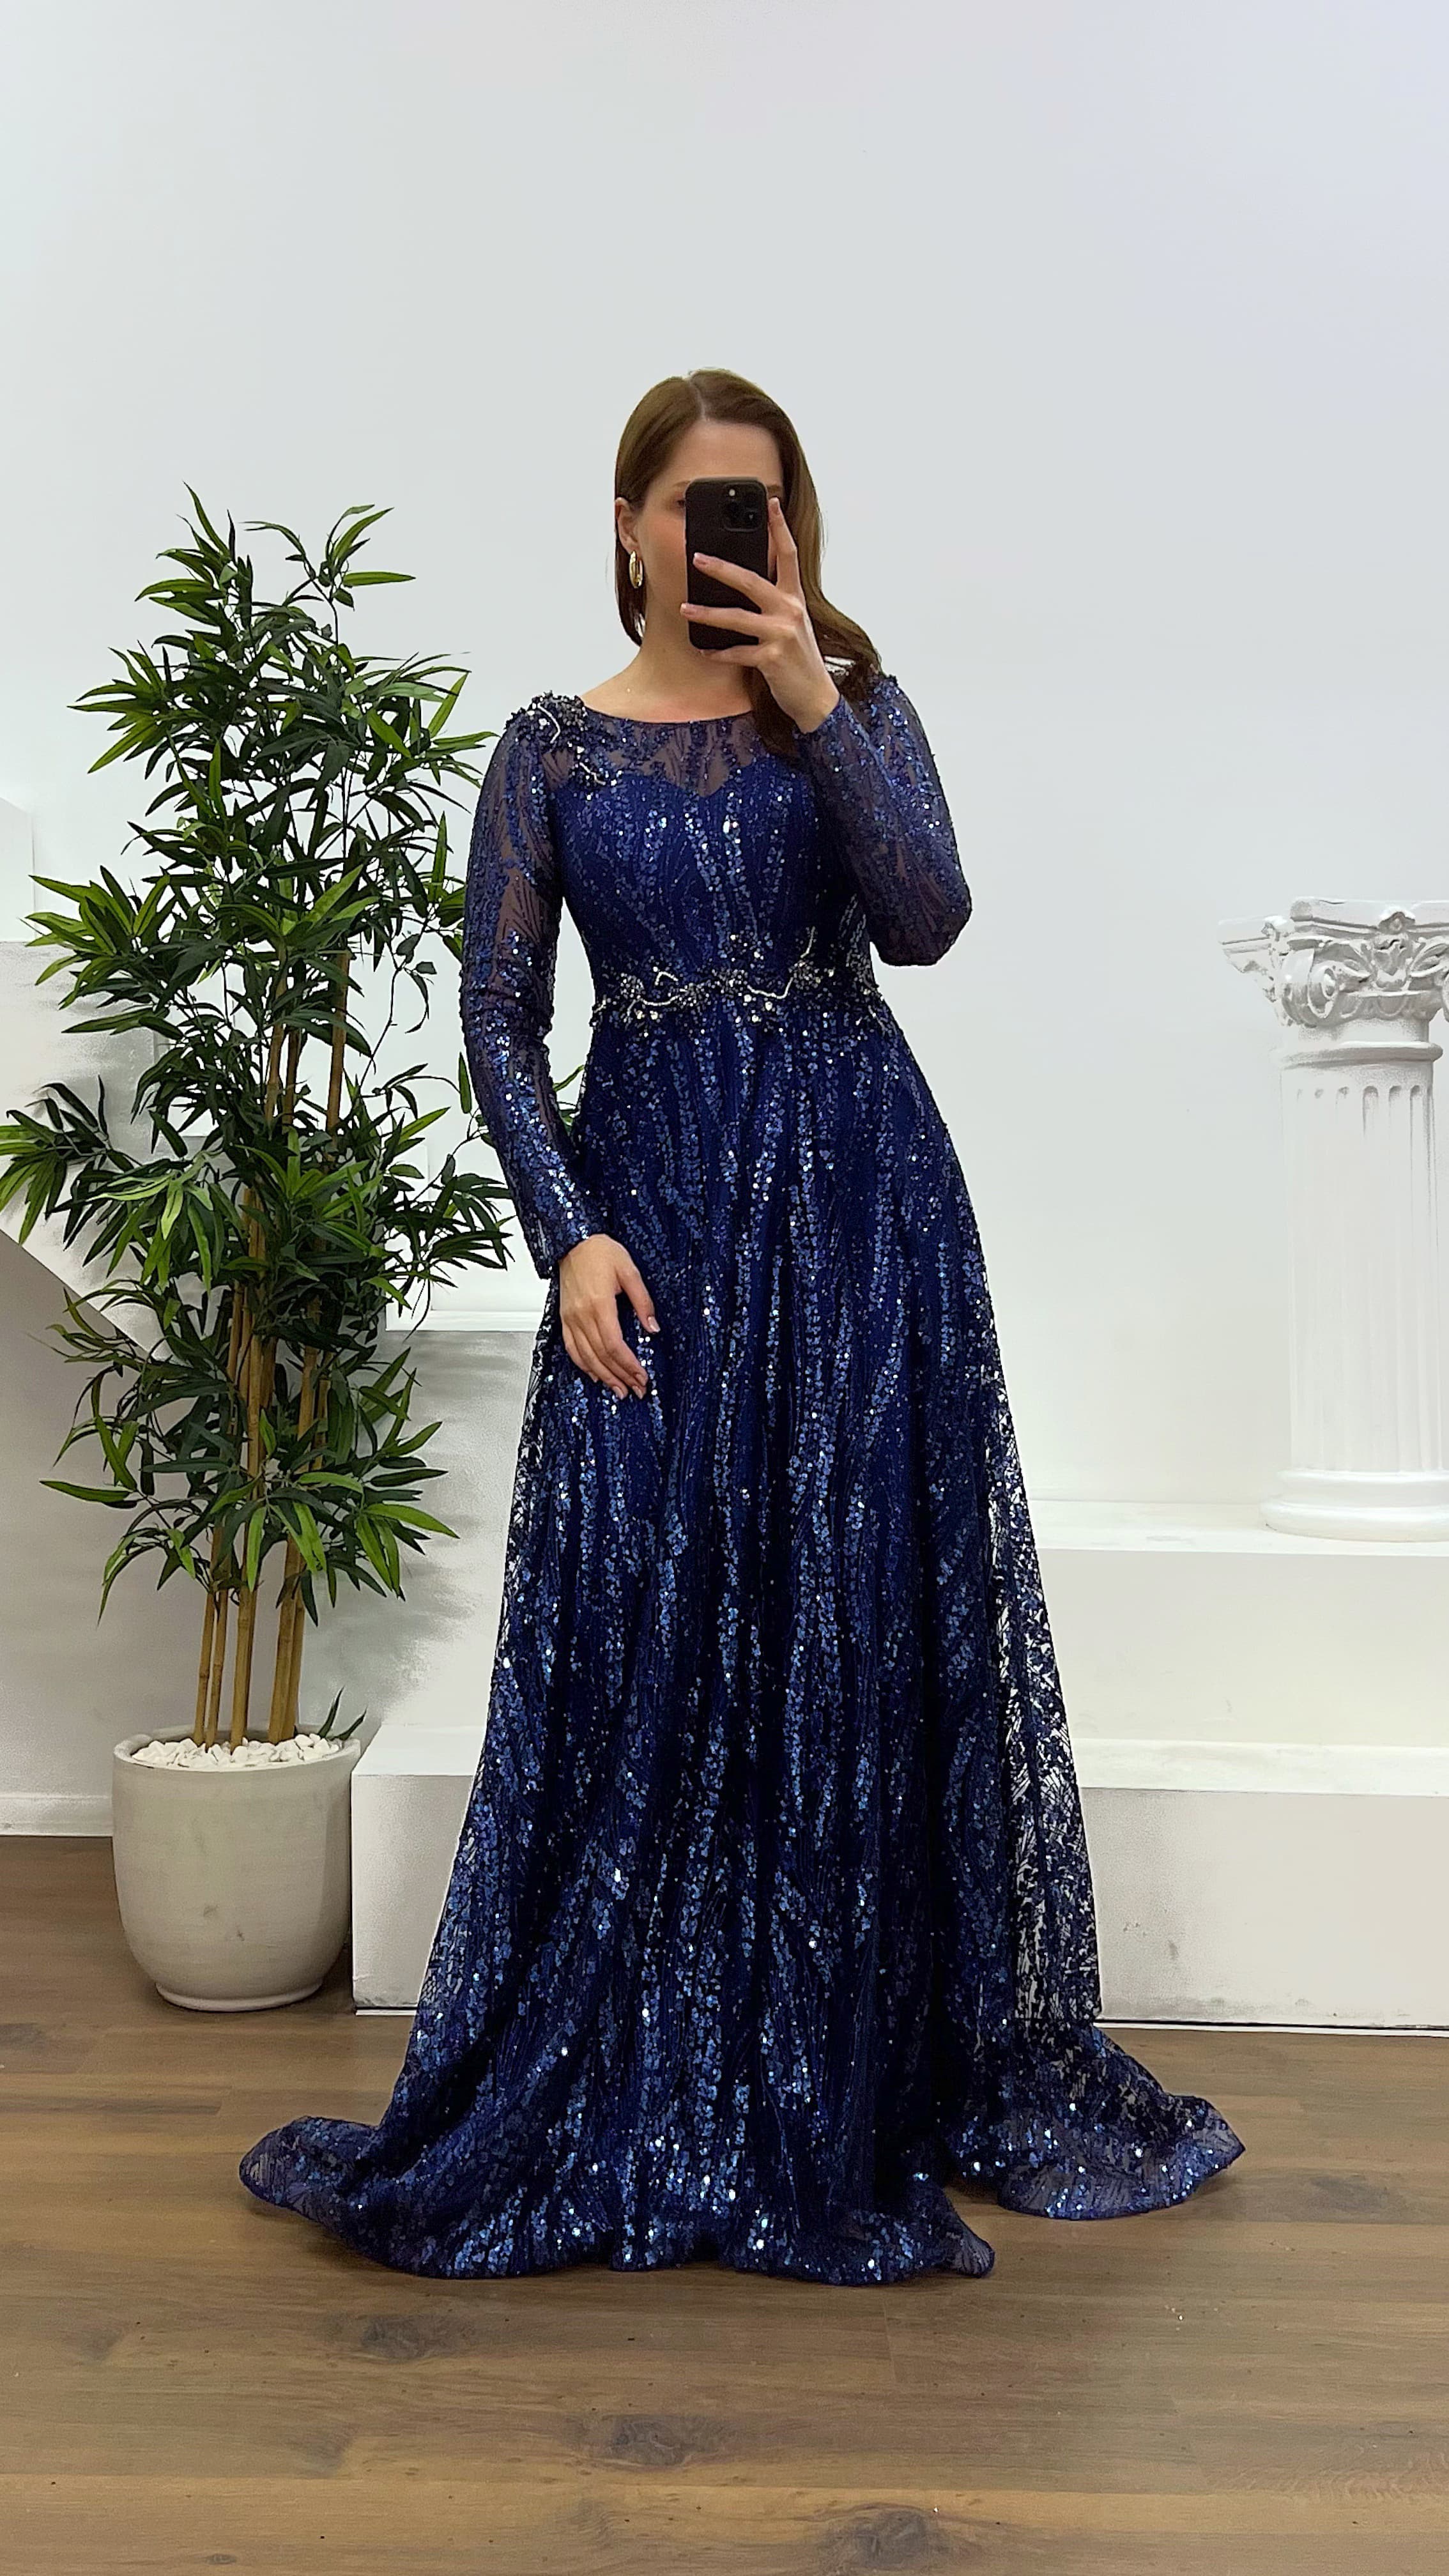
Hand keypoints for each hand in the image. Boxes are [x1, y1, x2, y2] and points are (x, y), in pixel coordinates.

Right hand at [558, 1232, 658, 1397]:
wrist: (573, 1242)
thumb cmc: (599, 1251)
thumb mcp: (629, 1271)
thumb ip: (642, 1301)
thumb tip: (653, 1327)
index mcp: (599, 1304)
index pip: (615, 1345)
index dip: (629, 1365)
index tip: (642, 1377)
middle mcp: (582, 1315)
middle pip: (602, 1355)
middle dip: (620, 1376)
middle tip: (635, 1390)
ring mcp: (571, 1318)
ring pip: (586, 1356)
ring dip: (603, 1376)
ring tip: (618, 1390)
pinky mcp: (565, 1318)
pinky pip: (572, 1348)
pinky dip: (583, 1365)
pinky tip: (594, 1374)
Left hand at [682, 495, 840, 733]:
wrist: (816, 697)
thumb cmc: (799, 660)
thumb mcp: (792, 625)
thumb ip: (773, 604)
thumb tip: (742, 584)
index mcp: (795, 598)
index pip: (789, 554)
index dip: (780, 528)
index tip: (771, 503)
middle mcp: (790, 611)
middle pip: (752, 580)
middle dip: (722, 568)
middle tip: (697, 558)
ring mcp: (782, 635)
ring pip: (737, 618)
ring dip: (707, 614)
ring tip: (684, 608)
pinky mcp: (773, 659)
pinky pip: (737, 652)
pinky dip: (718, 652)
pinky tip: (703, 649)